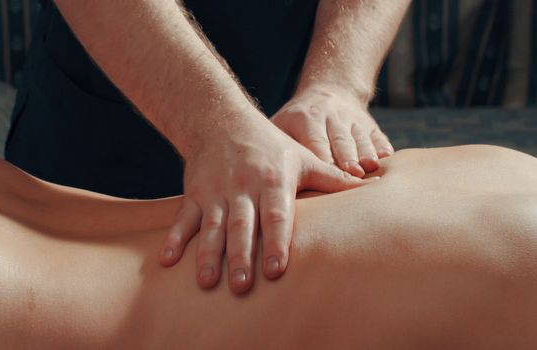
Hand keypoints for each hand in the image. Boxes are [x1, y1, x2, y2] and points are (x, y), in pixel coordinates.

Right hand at [159, 112, 373, 293]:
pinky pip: (184, 218)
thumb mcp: (303, 157)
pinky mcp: (195, 194)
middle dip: (240, 256)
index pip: (276, 216)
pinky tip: (168, 261)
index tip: (277, 269)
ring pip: (212, 227)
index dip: (276, 242)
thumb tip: (372, 185)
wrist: (222, 121)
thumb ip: (333, 177)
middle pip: (242, 226)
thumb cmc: (270, 146)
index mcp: (273, 181)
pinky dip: (175, 239)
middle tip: (241, 286)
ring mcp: (216, 192)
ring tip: (207, 281)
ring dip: (208, 255)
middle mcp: (243, 188)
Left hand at [271, 86, 393, 176]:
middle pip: (341, 140)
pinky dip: (382, 147)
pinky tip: (386, 159)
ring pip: (361, 138)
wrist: (328, 90)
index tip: (325, 176)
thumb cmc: (295, 121)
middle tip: (352, 174)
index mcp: (307, 118)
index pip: (316, 142)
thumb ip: (277, 147)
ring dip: (366, 154)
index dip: (322, 159)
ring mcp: (353, 118)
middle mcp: (332, 116)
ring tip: (370, 168)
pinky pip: (378, 136)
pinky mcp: (370, 124)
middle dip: (347, 157)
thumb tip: (270, 179)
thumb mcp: (281, 125)